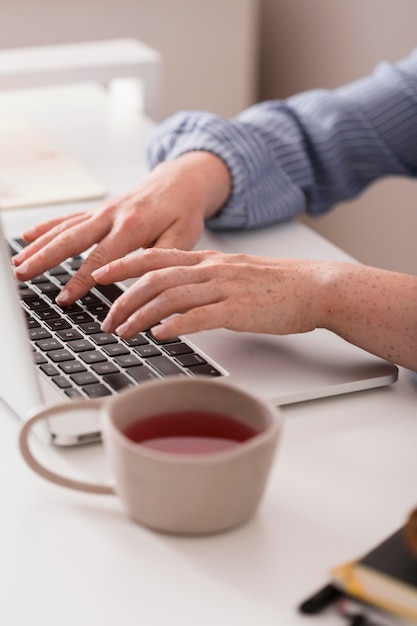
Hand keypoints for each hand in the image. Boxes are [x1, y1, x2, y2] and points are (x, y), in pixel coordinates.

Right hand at [12, 152, 230, 304]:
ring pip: (63, 229)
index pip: (101, 258)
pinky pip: (67, 218)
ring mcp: (101, 212)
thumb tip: (142, 282)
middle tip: (22, 275)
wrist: (181, 182)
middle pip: (71, 240)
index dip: (80, 280)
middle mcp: (111, 216)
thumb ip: (161, 259)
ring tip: (18, 263)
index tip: (64, 298)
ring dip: (39, 246)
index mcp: (133, 226)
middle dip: (44, 259)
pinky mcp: (98, 211)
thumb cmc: (183, 212)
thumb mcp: (183, 238)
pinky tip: (28, 237)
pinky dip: (46, 227)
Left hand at [92, 248, 323, 338]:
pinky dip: (175, 324)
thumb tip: (181, 296)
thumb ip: (208, 280)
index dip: (125, 263)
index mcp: (210, 261)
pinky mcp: (239, 310)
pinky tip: (159, 334)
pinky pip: (200, 315)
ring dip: (141, 314)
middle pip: (156, 278)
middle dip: (124, 298)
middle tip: (108, 319)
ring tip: (123, 332)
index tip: (101, 273)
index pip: (157, 255)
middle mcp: (212, 270)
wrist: (317, 288)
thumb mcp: (237, 274)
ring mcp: (225, 288)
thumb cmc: (280, 286)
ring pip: (171, 296)